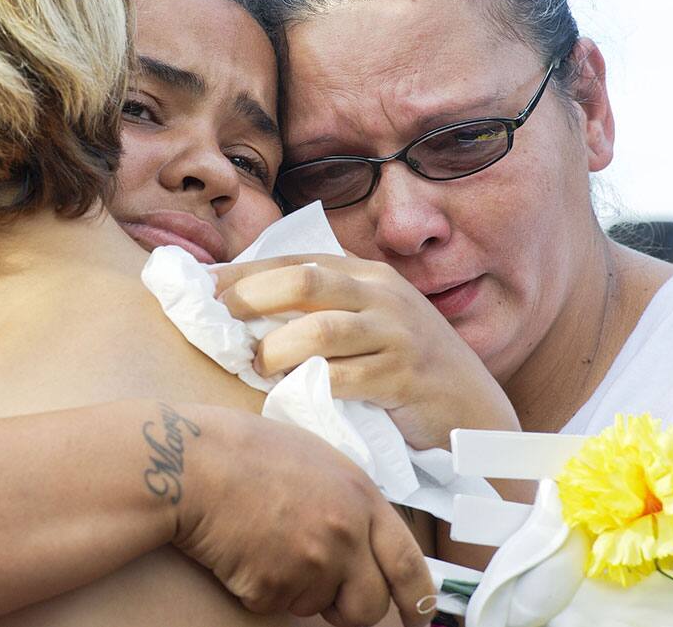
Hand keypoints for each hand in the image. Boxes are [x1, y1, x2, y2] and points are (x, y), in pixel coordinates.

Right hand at [175, 405, 434, 626]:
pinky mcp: (273, 587)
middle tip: (325, 594)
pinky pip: (273, 604)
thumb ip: (349, 500)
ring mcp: (310, 563)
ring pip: (315, 606)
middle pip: (369, 606)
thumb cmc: (245, 450)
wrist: (193, 462)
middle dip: (349, 609)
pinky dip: (257, 587)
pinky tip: (241, 547)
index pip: (408, 563)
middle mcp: (345, 534)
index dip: (417, 598)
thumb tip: (364, 538)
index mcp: (360, 497)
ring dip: (295, 589)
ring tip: (264, 540)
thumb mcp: (317, 459)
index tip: (419, 617)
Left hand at [213, 254, 518, 449]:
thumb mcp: (370, 323)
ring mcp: (396, 332)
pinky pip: (342, 378)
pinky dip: (308, 385)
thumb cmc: (405, 366)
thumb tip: (246, 313)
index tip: (201, 286)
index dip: (243, 272)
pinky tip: (288, 394)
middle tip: (215, 322)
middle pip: (302, 280)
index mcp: (366, 275)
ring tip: (255, 365)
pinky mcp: (403, 376)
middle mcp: (381, 293)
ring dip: (275, 349)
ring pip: (319, 329)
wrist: (472, 410)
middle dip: (249, 297)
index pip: (294, 260)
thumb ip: (323, 310)